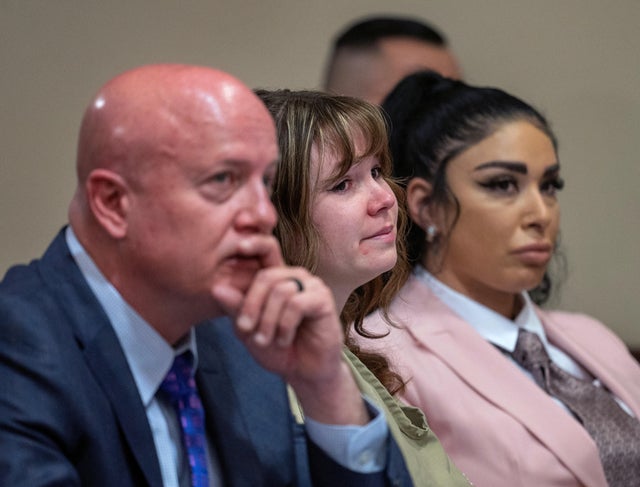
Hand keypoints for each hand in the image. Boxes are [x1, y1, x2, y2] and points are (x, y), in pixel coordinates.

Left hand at [213, 257, 367, 424]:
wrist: (303, 372)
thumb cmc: (276, 348)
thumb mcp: (248, 330)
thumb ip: (235, 309)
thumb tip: (217, 288)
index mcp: (275, 278)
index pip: (265, 250)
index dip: (254, 241)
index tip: (239, 245)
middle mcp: (294, 276)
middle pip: (266, 276)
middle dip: (251, 306)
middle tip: (246, 330)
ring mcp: (311, 285)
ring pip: (280, 291)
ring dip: (268, 321)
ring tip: (267, 340)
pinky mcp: (322, 299)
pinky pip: (297, 304)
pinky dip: (285, 325)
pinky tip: (284, 339)